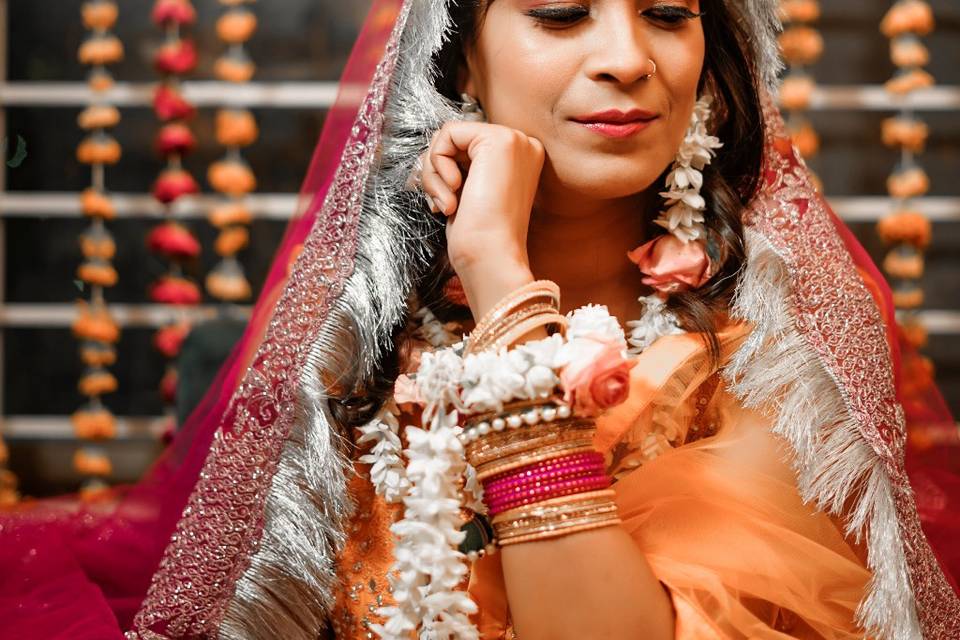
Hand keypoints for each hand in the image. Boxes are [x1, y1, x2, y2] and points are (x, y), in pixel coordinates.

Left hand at [417, 121, 544, 317]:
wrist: (492, 256)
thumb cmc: (480, 237)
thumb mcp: (468, 192)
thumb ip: (461, 166)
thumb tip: (431, 152)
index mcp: (520, 159)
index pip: (467, 146)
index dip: (445, 171)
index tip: (445, 204)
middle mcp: (523, 145)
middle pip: (456, 139)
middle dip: (435, 171)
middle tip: (442, 203)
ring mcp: (514, 140)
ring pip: (449, 136)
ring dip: (434, 173)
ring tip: (447, 203)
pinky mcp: (498, 140)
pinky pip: (448, 134)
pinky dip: (438, 164)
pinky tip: (453, 192)